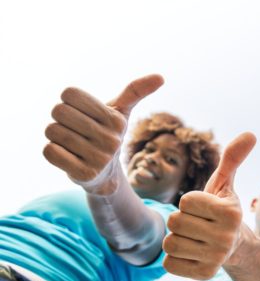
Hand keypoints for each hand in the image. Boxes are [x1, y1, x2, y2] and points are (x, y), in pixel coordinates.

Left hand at [44, 74, 163, 193]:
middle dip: (59, 119)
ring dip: (56, 136)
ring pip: (52, 131)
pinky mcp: (83, 174)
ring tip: (72, 144)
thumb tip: (161, 77)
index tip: (81, 113)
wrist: (105, 175)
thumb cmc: (107, 135)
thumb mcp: (121, 112)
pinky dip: (53, 151)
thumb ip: (136, 91)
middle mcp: (110, 140)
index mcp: (116, 120)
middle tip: (74, 130)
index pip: (69, 93)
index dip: (68, 102)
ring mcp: (98, 158)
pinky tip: (68, 156)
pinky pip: (49, 151)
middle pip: (58, 111)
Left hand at [162, 132, 256, 279]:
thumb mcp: (225, 184)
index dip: (190, 203)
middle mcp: (226, 237)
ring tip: (194, 240)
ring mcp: (216, 259)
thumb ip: (232, 158)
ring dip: (177, 240)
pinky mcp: (204, 275)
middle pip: (175, 222)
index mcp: (231, 212)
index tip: (205, 210)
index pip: (185, 201)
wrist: (236, 249)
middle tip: (198, 227)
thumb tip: (250, 134)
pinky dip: (175, 259)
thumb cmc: (222, 211)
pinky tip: (192, 255)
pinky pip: (169, 263)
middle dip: (182, 222)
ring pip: (170, 243)